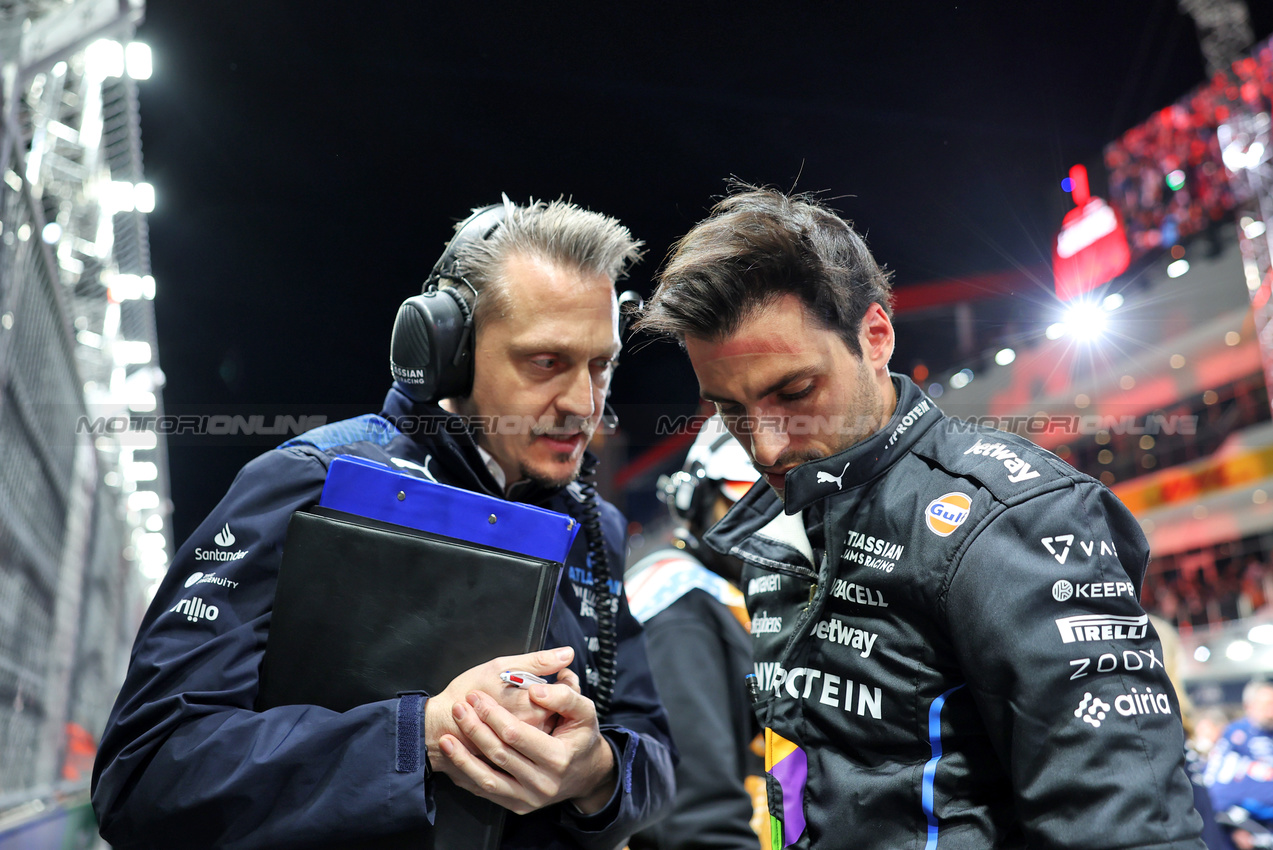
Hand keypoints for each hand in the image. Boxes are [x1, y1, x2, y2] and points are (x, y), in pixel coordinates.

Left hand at [437, 650, 616, 814]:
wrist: (586, 773)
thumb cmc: (581, 737)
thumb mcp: (585, 711)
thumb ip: (564, 695)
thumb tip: (536, 690)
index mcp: (559, 757)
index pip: (516, 735)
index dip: (492, 714)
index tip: (476, 697)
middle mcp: (544, 782)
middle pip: (499, 754)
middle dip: (474, 729)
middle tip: (459, 708)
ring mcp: (529, 798)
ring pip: (488, 779)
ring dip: (463, 757)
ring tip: (446, 737)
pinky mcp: (518, 805)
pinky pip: (487, 792)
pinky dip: (468, 775)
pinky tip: (455, 759)